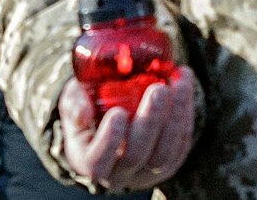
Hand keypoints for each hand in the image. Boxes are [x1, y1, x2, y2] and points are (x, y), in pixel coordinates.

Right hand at [56, 66, 195, 193]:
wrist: (110, 125)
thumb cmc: (87, 111)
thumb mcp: (72, 105)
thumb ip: (73, 104)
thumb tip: (83, 110)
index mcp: (90, 161)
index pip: (98, 160)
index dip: (109, 139)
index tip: (118, 112)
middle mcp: (119, 173)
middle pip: (137, 155)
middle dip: (150, 121)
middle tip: (158, 89)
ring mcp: (147, 172)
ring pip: (164, 153)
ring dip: (175, 117)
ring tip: (178, 83)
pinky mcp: (169, 164)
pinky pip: (180, 144)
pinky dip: (185, 115)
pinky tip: (184, 85)